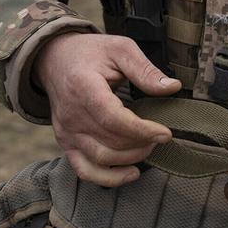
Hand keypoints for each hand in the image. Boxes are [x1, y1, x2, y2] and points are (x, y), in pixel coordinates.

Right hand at [34, 33, 180, 186]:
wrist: (54, 59)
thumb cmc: (90, 53)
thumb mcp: (120, 49)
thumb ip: (145, 69)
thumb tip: (173, 87)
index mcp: (84, 87)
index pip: (113, 119)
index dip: (142, 130)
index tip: (165, 133)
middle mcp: (71, 114)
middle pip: (110, 142)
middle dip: (142, 144)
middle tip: (160, 136)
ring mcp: (66, 132)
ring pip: (101, 159)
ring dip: (130, 159)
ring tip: (149, 147)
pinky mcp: (66, 143)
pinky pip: (84, 170)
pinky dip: (108, 178)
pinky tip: (131, 173)